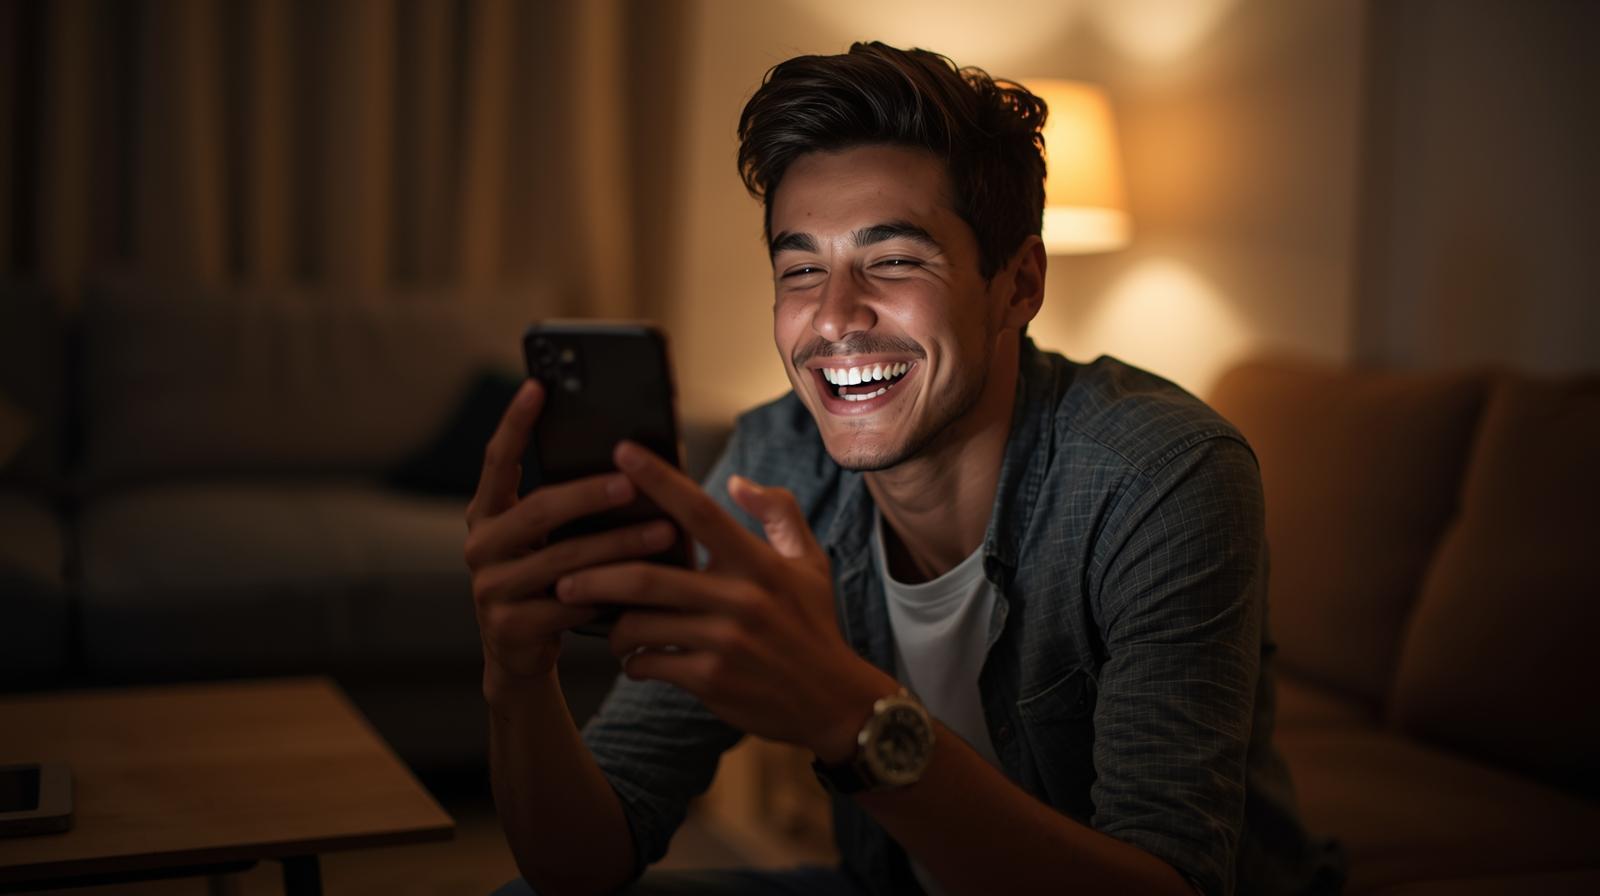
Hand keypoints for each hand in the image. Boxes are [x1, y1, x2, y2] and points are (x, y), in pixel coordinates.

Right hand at [463, 381, 680, 695]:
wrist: (521, 653)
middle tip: (632, 482)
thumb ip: (566, 506)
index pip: (497, 460)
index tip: (539, 385)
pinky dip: (612, 594)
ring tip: (664, 532)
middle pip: (539, 511)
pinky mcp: (511, 627)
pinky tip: (648, 586)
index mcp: (486, 514)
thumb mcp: (549, 540)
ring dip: (620, 546)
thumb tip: (629, 462)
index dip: (515, 423)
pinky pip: (570, 605)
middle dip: (590, 494)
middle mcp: (480, 546)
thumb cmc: (549, 580)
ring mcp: (491, 588)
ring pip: (564, 560)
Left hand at [555, 441, 896, 760]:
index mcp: (758, 563)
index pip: (700, 511)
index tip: (621, 451)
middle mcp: (740, 598)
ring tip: (607, 625)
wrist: (833, 701)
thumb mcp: (809, 563)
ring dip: (613, 626)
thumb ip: (778, 514)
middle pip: (647, 577)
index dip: (658, 479)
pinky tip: (634, 660)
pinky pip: (651, 663)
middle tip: (562, 575)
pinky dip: (633, 662)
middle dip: (595, 576)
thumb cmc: (814, 625)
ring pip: (640, 624)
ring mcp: (724, 642)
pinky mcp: (712, 680)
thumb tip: (737, 481)